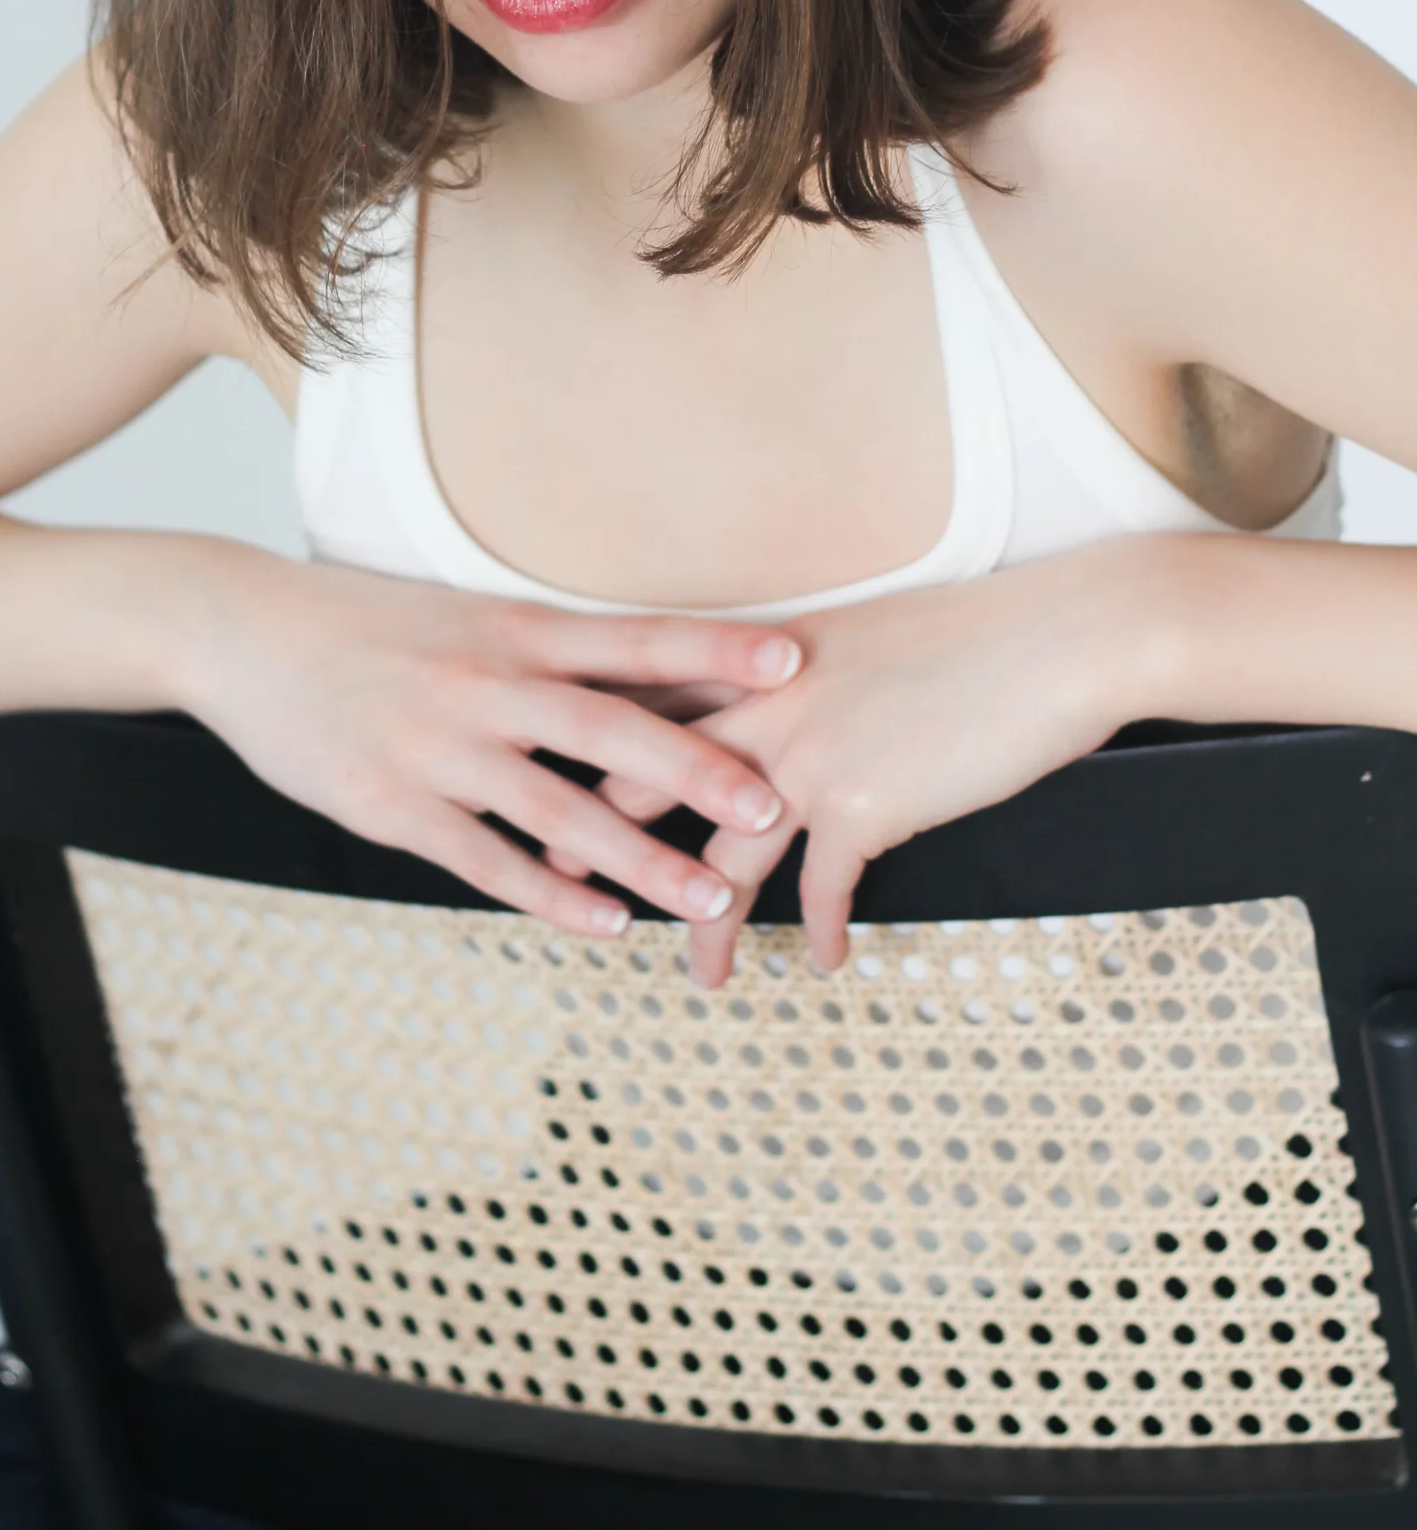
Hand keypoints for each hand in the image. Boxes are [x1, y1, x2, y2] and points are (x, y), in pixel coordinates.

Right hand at [158, 543, 802, 938]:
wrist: (242, 630)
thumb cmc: (366, 623)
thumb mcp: (461, 614)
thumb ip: (542, 651)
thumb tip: (644, 671)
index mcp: (512, 628)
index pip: (633, 638)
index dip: (714, 649)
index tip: (794, 657)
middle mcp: (486, 684)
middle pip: (612, 728)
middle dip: (700, 771)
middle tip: (776, 808)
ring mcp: (440, 748)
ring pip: (559, 811)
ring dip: (640, 859)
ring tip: (709, 898)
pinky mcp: (393, 806)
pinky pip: (485, 860)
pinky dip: (549, 895)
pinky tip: (604, 925)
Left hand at [597, 537, 1183, 984]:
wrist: (1055, 638)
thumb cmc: (975, 634)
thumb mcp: (864, 638)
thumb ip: (810, 678)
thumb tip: (790, 710)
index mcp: (761, 661)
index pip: (652, 700)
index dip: (597, 740)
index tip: (554, 770)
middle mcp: (764, 706)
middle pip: (649, 779)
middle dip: (600, 833)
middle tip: (557, 872)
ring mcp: (807, 758)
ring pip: (724, 860)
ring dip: (710, 926)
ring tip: (706, 976)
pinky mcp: (862, 805)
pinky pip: (821, 889)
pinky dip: (824, 932)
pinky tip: (831, 961)